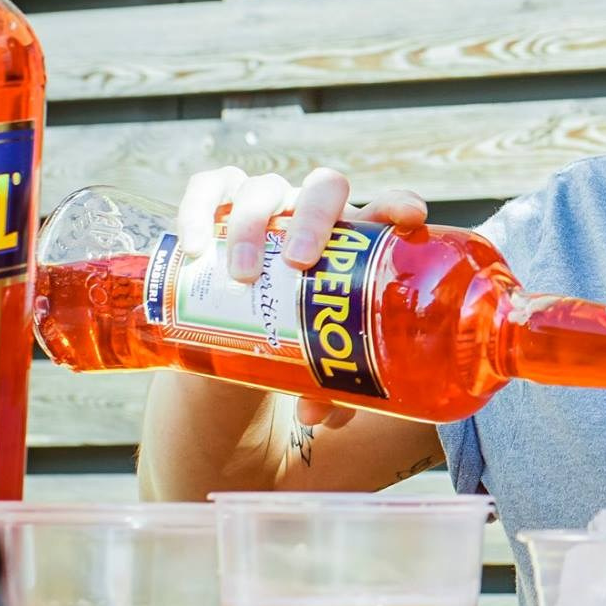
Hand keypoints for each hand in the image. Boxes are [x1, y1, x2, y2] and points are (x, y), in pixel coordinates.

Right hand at [174, 165, 427, 428]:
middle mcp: (312, 213)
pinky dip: (199, 211)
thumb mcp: (316, 357)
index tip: (412, 216)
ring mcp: (267, 203)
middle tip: (298, 262)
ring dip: (252, 227)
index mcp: (351, 241)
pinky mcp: (220, 204)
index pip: (384, 208)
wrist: (239, 322)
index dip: (398, 204)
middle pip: (323, 189)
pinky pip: (209, 190)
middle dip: (313, 219)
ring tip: (243, 276)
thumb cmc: (297, 335)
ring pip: (263, 188)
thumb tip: (318, 416)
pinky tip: (194, 248)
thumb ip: (326, 386)